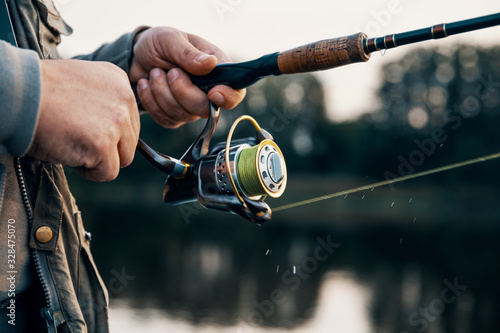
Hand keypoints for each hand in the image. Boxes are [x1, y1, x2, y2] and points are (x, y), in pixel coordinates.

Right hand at [29, 59, 139, 181]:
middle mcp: (125, 98)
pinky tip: (71, 153)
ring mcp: (117, 121)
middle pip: (130, 141)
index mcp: (120, 80)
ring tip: (74, 145)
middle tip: (76, 137)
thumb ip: (106, 102)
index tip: (83, 124)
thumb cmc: (42, 92)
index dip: (107, 131)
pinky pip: (108, 172)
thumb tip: (119, 134)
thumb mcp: (85, 85)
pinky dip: (89, 172)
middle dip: (106, 147)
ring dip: (100, 160)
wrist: (18, 94)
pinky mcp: (103, 144)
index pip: (130, 120)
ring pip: (123, 158)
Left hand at [130, 27, 245, 127]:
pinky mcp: (173, 116)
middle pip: (205, 108)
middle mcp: (207, 91)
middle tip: (170, 71)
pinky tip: (146, 84)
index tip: (212, 92)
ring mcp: (190, 107)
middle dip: (182, 92)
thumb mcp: (170, 39)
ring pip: (182, 115)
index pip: (235, 93)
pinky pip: (165, 119)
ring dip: (162, 92)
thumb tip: (210, 64)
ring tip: (154, 72)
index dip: (228, 98)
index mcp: (217, 70)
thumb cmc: (159, 44)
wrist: (136, 55)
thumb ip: (188, 53)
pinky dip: (151, 100)